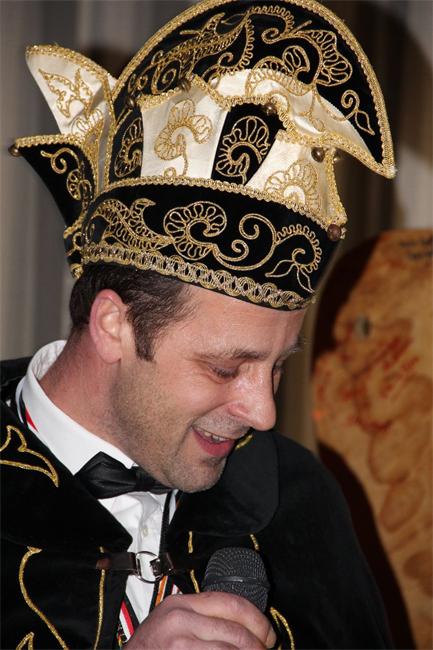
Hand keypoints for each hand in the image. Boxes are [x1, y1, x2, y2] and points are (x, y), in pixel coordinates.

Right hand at [124, 591, 276, 648]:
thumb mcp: (171, 624)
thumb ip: (201, 619)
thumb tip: (243, 628)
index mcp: (181, 605)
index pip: (231, 603)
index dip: (257, 619)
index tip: (268, 633)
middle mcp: (180, 622)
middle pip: (236, 631)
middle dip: (258, 645)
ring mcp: (179, 645)